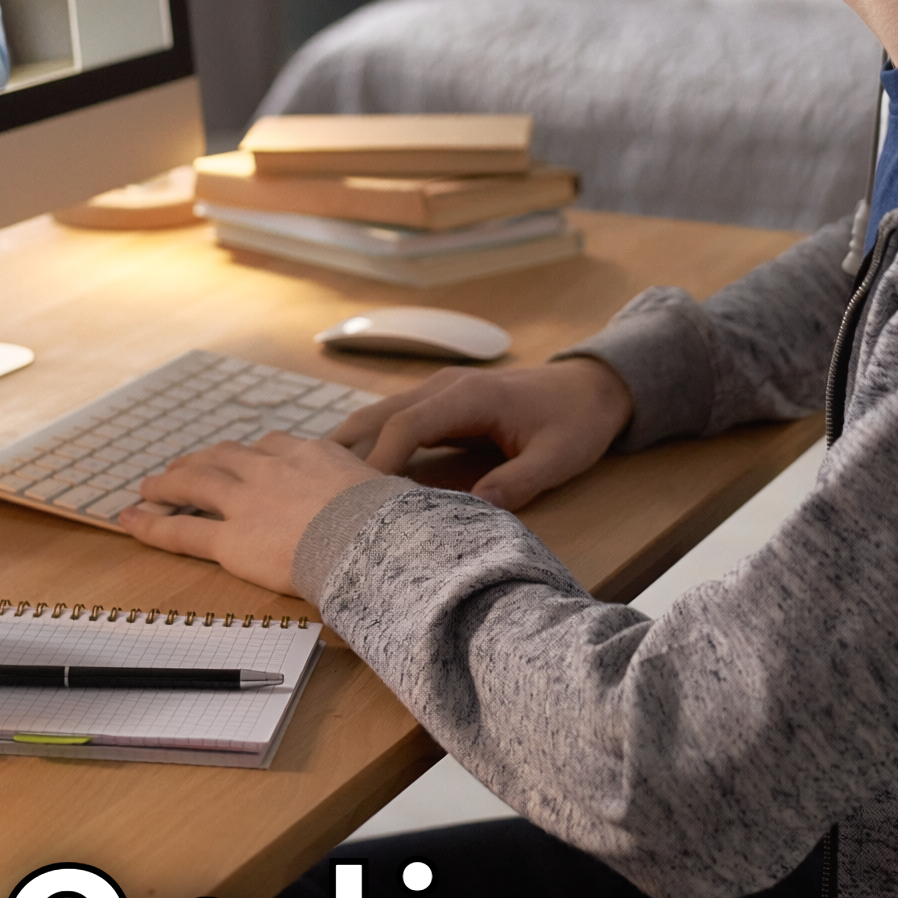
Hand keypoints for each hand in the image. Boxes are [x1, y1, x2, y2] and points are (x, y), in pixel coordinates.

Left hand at [119, 434, 379, 594]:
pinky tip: (131, 519)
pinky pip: (183, 529)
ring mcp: (249, 501)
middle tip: (185, 464)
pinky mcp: (231, 539)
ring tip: (151, 483)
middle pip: (228, 455)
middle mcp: (274, 469)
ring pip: (197, 482)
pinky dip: (153, 523)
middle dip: (203, 458)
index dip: (254, 454)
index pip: (275, 446)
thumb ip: (380, 492)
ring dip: (170, 480)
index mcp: (312, 454)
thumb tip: (403, 502)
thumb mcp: (390, 491)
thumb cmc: (392, 522)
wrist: (372, 539)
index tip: (247, 458)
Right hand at [333, 357, 633, 511]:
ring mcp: (438, 391)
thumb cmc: (575, 422)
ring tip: (311, 484)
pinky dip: (366, 442)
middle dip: (341, 450)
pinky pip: (393, 420)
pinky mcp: (439, 402)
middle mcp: (444, 387)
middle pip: (378, 416)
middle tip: (308, 491)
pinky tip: (348, 471)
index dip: (378, 462)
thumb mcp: (557, 457)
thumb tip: (478, 510)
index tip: (356, 500)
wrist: (590, 388)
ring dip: (347, 445)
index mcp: (468, 396)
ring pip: (378, 415)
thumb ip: (519, 482)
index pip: (406, 426)